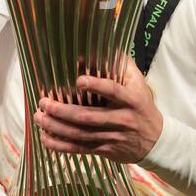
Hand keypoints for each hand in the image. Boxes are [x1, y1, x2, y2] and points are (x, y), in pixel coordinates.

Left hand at [34, 54, 162, 163]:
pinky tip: (45, 137)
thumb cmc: (142, 106)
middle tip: (44, 102)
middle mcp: (121, 119)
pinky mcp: (104, 150)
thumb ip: (122, 65)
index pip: (113, 91)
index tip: (78, 80)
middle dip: (62, 111)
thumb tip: (101, 46)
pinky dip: (60, 145)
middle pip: (88, 117)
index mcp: (131, 100)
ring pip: (80, 134)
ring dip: (56, 127)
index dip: (96, 86)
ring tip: (39, 117)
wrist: (155, 141)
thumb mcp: (139, 83)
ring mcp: (112, 137)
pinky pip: (79, 149)